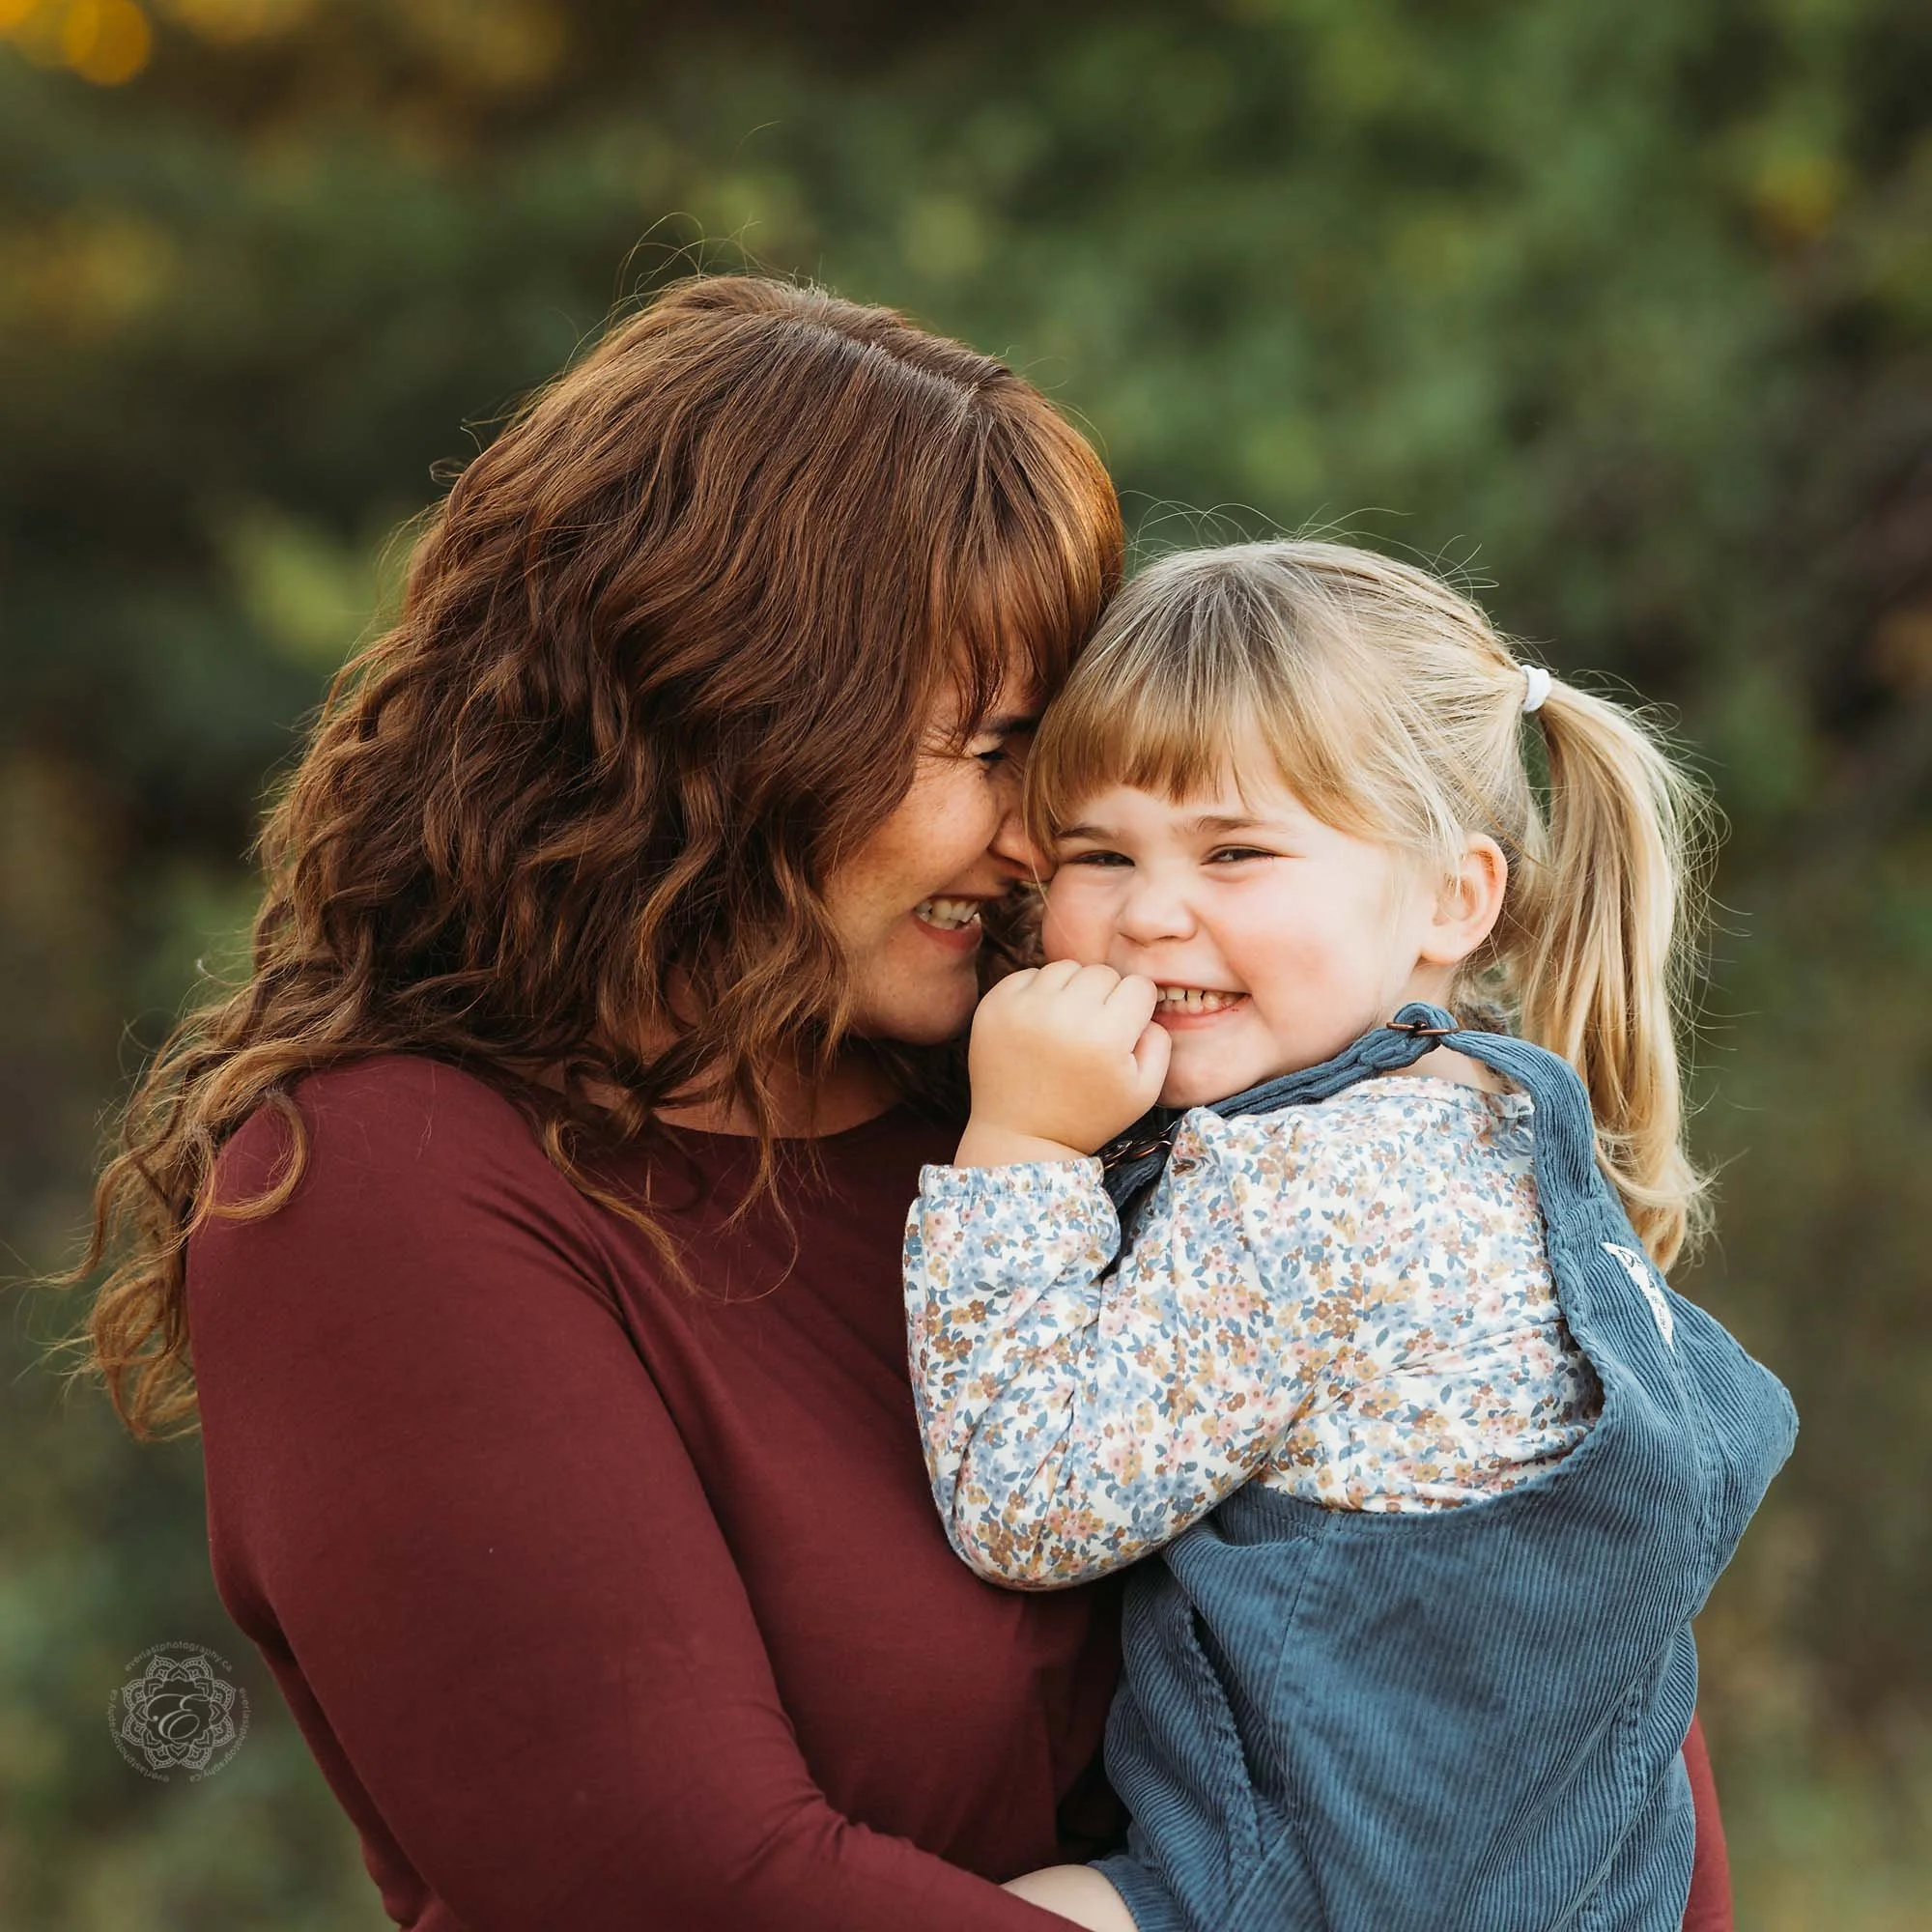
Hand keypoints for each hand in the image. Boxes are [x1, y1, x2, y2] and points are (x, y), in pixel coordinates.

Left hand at [954, 962, 1171, 1166]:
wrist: (1020, 1136)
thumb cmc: (1088, 1116)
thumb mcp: (1143, 1091)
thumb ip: (1159, 1042)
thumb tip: (1146, 1007)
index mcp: (1105, 1037)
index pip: (1138, 986)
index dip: (1137, 1008)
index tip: (1124, 1030)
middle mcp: (1063, 1015)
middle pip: (1102, 973)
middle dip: (1106, 997)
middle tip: (1094, 1031)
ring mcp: (1024, 1007)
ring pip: (1066, 968)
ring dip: (1072, 990)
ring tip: (1066, 1026)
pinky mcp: (995, 1005)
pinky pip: (1030, 975)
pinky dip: (1039, 993)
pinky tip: (1039, 1025)